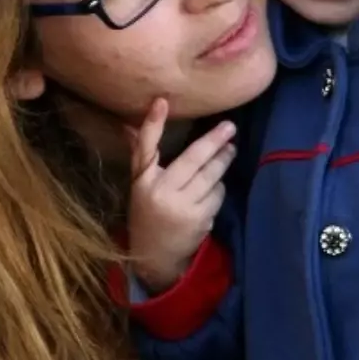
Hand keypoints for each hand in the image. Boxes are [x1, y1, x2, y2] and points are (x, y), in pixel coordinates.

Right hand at [127, 98, 236, 293]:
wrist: (154, 258)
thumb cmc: (147, 214)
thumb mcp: (139, 187)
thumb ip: (142, 157)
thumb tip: (128, 125)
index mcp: (142, 182)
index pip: (146, 148)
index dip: (153, 124)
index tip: (162, 101)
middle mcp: (161, 192)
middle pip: (192, 158)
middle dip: (214, 141)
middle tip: (229, 128)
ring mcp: (182, 207)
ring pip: (210, 175)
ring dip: (222, 161)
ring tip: (230, 149)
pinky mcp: (199, 219)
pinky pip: (217, 194)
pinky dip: (219, 187)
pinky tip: (216, 185)